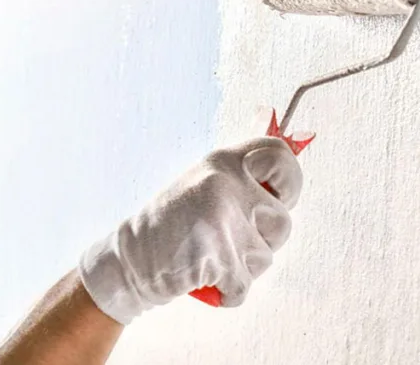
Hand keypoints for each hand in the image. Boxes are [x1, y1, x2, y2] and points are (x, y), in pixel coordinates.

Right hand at [78, 136, 302, 324]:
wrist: (129, 260)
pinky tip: (205, 279)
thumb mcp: (202, 183)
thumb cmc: (167, 225)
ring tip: (211, 257)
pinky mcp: (220, 258)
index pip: (280, 155)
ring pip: (265, 257)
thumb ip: (242, 170)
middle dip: (266, 239)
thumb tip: (288, 128)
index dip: (290, 180)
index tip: (278, 197)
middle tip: (234, 238)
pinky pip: (245, 285)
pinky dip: (229, 292)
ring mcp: (224, 221)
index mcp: (223, 162)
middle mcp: (226, 185)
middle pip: (282, 220)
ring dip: (243, 268)